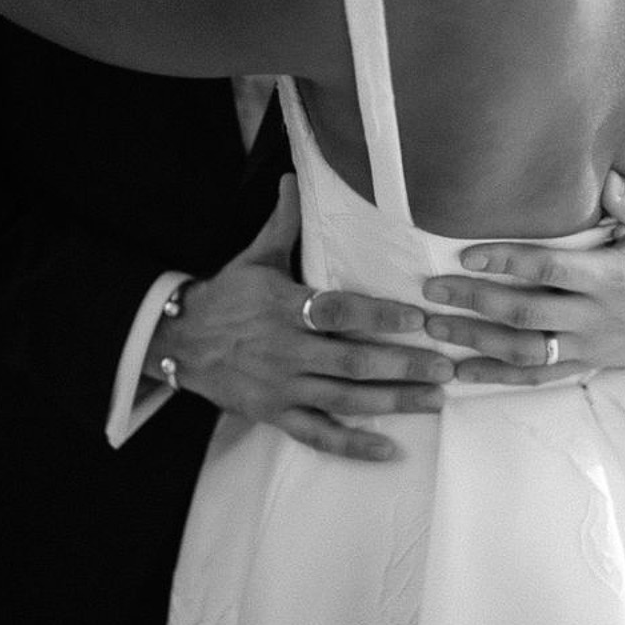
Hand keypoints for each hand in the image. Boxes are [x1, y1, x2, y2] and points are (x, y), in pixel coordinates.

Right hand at [148, 179, 454, 459]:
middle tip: (447, 366)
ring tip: (435, 400)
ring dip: (393, 401)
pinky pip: (317, 435)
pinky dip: (352, 446)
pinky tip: (389, 448)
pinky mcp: (275, 414)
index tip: (419, 318)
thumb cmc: (226, 296)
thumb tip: (292, 176)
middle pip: (352, 360)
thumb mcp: (255, 256)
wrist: (177, 341)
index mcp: (284, 307)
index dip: (380, 316)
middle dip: (404, 365)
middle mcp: (285, 350)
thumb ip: (283, 222)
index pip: (339, 311)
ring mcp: (281, 386)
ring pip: (345, 399)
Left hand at [420, 169, 624, 385]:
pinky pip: (538, 378)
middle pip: (525, 312)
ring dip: (476, 341)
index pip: (549, 268)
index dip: (506, 262)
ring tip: (434, 328)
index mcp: (612, 276)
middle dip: (474, 302)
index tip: (466, 254)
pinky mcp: (590, 364)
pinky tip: (462, 373)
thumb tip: (605, 178)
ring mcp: (591, 344)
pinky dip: (498, 378)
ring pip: (525, 350)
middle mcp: (597, 315)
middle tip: (430, 291)